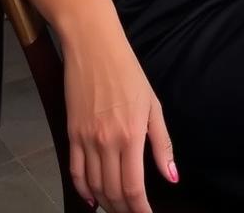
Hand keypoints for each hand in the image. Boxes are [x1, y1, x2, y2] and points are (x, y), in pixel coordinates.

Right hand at [63, 22, 176, 211]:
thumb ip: (162, 144)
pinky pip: (75, 172)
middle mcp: (106, 142)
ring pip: (93, 187)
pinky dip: (83, 191)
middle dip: (124, 210)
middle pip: (112, 193)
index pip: (133, 188)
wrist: (94, 47)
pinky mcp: (71, 133)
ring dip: (105, 203)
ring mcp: (86, 139)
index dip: (140, 210)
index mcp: (131, 135)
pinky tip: (91, 199)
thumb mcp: (153, 104)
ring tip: (117, 207)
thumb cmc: (128, 72)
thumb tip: (172, 177)